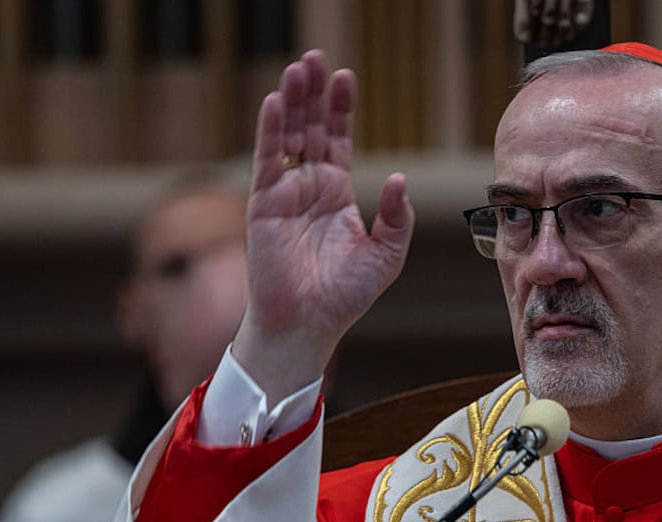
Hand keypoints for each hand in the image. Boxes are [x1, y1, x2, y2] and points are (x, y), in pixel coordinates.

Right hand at [235, 49, 414, 404]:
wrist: (310, 323)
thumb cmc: (346, 295)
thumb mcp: (386, 255)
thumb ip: (396, 218)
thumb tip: (398, 178)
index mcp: (336, 194)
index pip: (337, 139)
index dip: (340, 109)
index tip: (346, 77)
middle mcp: (309, 187)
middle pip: (310, 128)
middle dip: (313, 94)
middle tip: (316, 58)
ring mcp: (284, 192)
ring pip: (287, 136)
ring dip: (291, 102)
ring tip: (298, 68)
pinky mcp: (263, 204)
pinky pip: (266, 159)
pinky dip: (269, 130)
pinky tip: (275, 101)